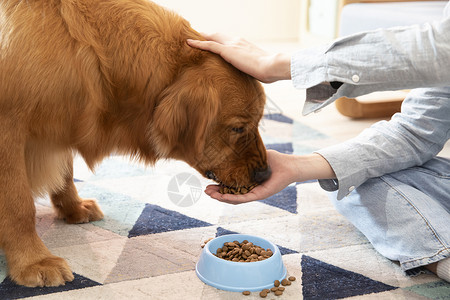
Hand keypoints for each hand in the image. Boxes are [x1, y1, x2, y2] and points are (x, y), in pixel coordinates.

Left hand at [187, 33, 290, 82]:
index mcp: (244, 44)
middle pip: (217, 35)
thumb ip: (250, 69)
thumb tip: (251, 77)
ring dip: (200, 37)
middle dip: (206, 36)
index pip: (227, 40)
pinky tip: (188, 42)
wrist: (272, 66)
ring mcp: (232, 45)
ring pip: (211, 37)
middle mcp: (237, 41)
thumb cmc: (269, 70)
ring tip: (188, 39)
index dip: (217, 40)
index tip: (210, 42)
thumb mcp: (258, 68)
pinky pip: (209, 45)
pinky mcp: (228, 51)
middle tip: (195, 37)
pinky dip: (198, 43)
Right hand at [204, 150, 335, 204]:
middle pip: (230, 195)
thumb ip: (242, 155)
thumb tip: (229, 145)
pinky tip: (223, 196)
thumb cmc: (273, 159)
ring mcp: (255, 193)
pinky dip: (233, 198)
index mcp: (247, 182)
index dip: (219, 187)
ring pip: (235, 199)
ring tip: (210, 194)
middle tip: (205, 191)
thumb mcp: (254, 156)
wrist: (288, 165)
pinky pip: (244, 198)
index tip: (208, 184)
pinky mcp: (260, 195)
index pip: (230, 187)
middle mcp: (250, 190)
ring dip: (221, 197)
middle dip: (216, 194)